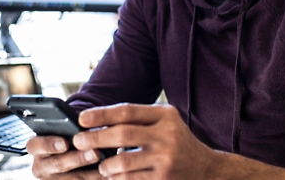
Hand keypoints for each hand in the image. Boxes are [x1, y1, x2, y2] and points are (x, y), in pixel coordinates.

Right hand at [26, 135, 105, 178]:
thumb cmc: (70, 135)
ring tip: (106, 167)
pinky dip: (95, 179)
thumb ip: (71, 128)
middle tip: (95, 153)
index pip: (34, 145)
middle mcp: (40, 166)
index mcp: (36, 146)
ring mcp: (52, 179)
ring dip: (90, 174)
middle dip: (78, 159)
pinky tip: (108, 175)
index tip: (65, 143)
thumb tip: (85, 128)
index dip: (49, 144)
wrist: (74, 150)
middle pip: (57, 164)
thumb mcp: (66, 129)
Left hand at [72, 103, 219, 179]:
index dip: (101, 114)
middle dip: (95, 138)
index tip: (81, 118)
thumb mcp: (164, 122)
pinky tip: (112, 176)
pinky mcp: (163, 179)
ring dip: (105, 164)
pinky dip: (116, 178)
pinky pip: (130, 179)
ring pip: (123, 161)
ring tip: (101, 164)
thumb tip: (97, 120)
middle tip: (78, 141)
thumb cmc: (177, 141)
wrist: (206, 169)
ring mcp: (165, 158)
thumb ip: (138, 119)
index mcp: (165, 116)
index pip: (127, 111)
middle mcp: (167, 135)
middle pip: (122, 135)